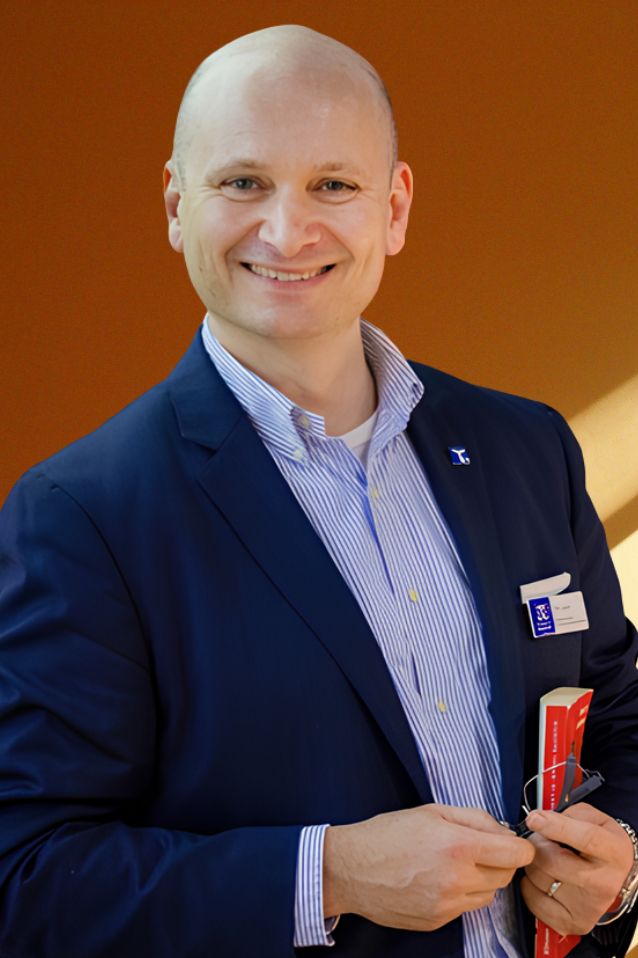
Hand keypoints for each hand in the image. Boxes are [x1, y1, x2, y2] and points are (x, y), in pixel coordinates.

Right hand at [323, 803, 534, 931]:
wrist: (351, 869)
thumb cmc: (387, 835)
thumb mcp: (431, 811)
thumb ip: (474, 818)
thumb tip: (502, 830)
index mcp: (458, 846)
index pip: (516, 854)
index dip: (519, 846)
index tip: (513, 842)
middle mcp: (457, 880)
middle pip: (506, 876)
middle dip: (500, 860)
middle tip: (477, 848)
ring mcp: (448, 905)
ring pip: (488, 895)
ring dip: (481, 879)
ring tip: (454, 864)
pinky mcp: (438, 921)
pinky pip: (465, 908)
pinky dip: (460, 894)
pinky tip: (437, 879)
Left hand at [521, 802, 634, 935]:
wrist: (615, 877)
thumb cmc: (601, 845)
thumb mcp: (594, 819)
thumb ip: (568, 814)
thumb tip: (539, 819)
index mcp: (613, 852)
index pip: (585, 838)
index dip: (556, 827)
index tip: (534, 819)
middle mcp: (604, 883)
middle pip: (552, 861)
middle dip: (536, 844)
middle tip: (541, 840)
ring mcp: (589, 907)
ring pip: (538, 878)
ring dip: (532, 863)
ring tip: (545, 859)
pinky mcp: (573, 922)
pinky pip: (533, 899)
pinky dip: (529, 886)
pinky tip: (543, 878)